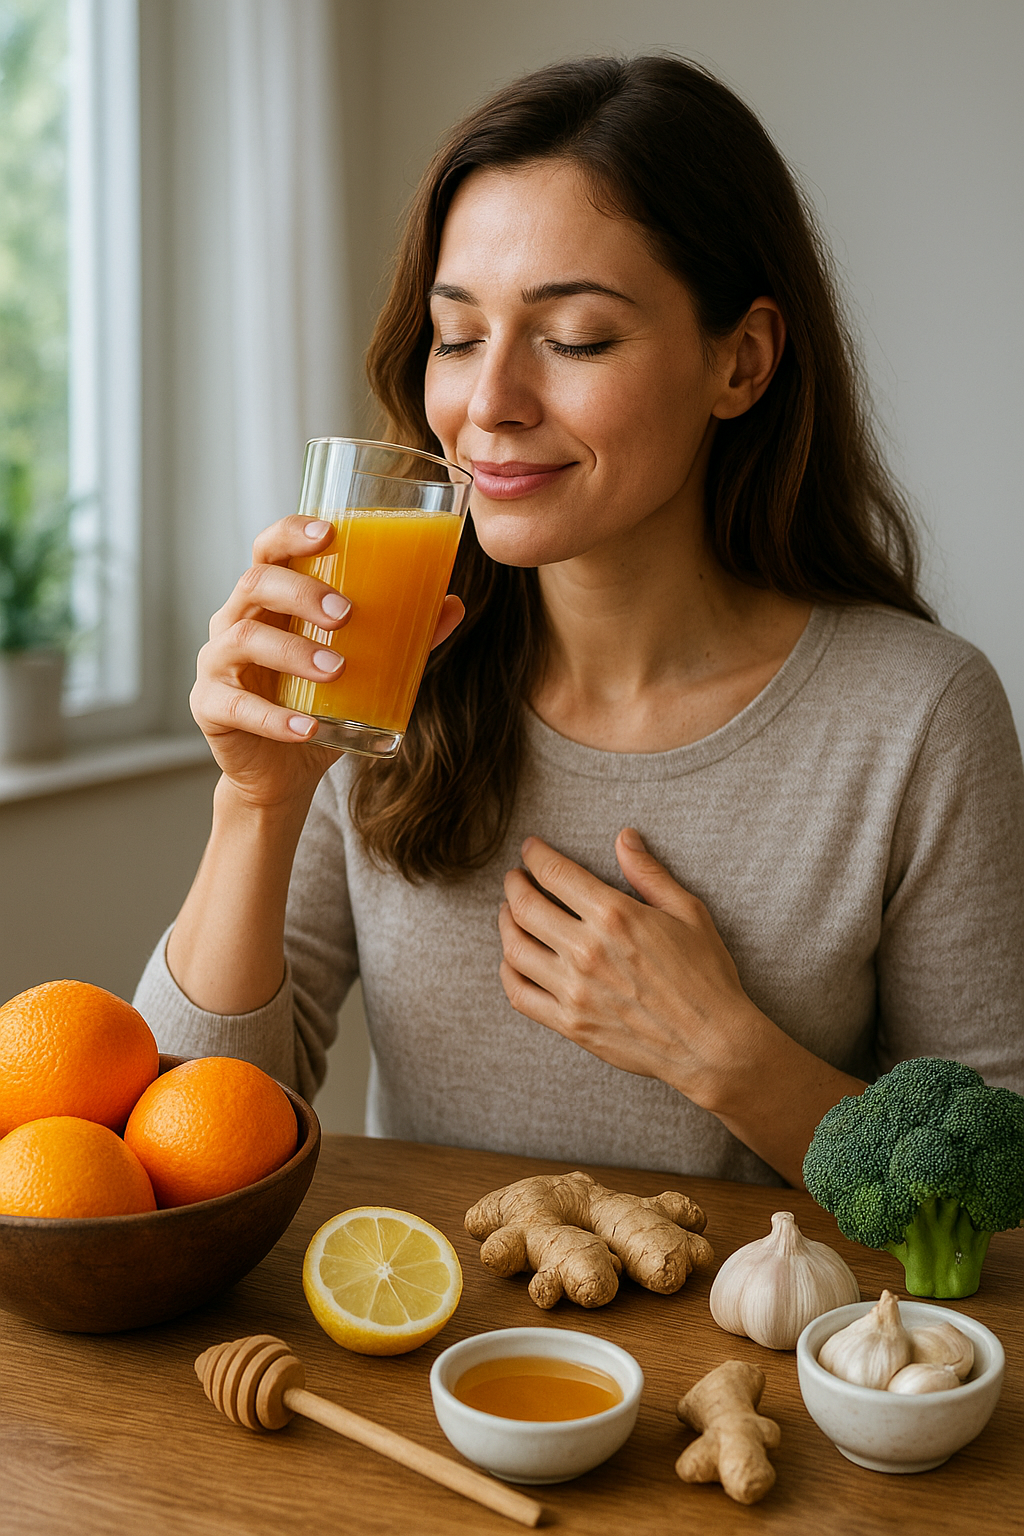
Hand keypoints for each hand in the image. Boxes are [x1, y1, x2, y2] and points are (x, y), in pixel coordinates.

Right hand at [191, 516, 464, 808]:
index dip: (291, 534)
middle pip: (255, 584)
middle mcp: (235, 621)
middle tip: (345, 614)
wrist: (284, 770)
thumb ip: (403, 637)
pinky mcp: (210, 707)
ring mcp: (217, 663)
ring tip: (336, 670)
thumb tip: (453, 604)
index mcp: (269, 600)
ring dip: (293, 653)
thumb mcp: (364, 668)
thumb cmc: (319, 704)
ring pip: (244, 640)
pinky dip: (275, 718)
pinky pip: (237, 707)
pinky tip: (307, 728)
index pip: (269, 549)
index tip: (328, 533)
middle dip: (300, 592)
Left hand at [498, 828, 759, 1106]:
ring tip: (508, 912)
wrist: (712, 1044)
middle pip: (525, 906)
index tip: (530, 849)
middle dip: (513, 884)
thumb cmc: (706, 977)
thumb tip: (624, 837)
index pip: (555, 873)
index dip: (535, 855)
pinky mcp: (570, 1024)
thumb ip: (649, 873)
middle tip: (514, 878)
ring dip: (504, 923)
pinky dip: (507, 971)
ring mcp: (574, 990)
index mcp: (614, 916)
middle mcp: (586, 950)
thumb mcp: (687, 912)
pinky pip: (519, 994)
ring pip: (514, 948)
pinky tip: (512, 958)